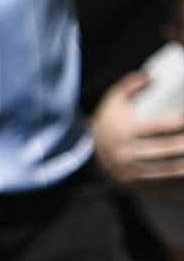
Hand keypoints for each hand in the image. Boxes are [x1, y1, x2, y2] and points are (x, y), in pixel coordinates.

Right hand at [90, 68, 183, 185]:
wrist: (86, 154)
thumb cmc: (106, 123)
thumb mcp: (113, 100)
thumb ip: (130, 85)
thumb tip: (151, 75)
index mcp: (125, 132)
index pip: (160, 126)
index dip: (180, 122)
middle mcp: (128, 153)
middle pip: (168, 149)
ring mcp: (132, 172)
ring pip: (168, 170)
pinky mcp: (135, 185)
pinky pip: (163, 185)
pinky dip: (178, 182)